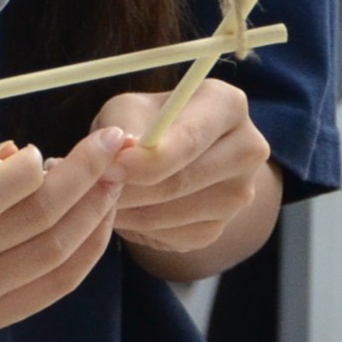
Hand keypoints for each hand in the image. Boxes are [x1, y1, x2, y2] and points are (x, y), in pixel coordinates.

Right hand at [0, 128, 129, 341]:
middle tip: (109, 148)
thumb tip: (21, 153)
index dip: (27, 171)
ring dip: (93, 211)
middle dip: (80, 179)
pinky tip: (101, 216)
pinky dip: (88, 248)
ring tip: (113, 178)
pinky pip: (57, 284)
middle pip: (30, 223)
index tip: (46, 148)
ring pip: (52, 253)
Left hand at [92, 82, 273, 271]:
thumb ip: (124, 124)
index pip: (190, 138)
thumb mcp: (128, 109)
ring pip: (173, 213)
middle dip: (131, 187)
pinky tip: (128, 209)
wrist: (167, 157)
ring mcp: (239, 194)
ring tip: (104, 194)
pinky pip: (171, 236)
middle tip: (95, 184)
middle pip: (184, 180)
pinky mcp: (219, 227)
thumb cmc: (145, 123)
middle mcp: (246, 149)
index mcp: (227, 105)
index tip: (110, 167)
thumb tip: (122, 152)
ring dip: (129, 210)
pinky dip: (139, 227)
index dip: (148, 158)